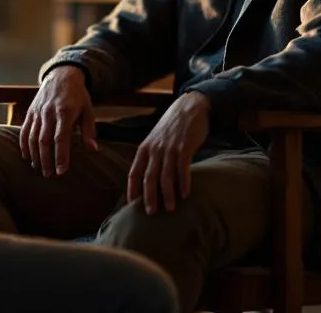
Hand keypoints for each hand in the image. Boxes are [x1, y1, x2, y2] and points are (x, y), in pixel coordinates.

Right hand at [21, 65, 97, 176]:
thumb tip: (93, 150)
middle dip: (46, 160)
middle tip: (49, 175)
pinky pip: (25, 130)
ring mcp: (37, 112)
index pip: (61, 138)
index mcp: (65, 112)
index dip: (60, 156)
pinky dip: (24, 145)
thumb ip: (89, 131)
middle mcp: (49, 112)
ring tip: (39, 169)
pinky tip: (27, 156)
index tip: (61, 172)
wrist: (62, 75)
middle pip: (44, 141)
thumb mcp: (88, 110)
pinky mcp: (30, 112)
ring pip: (32, 137)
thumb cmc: (78, 96)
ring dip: (35, 155)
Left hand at [127, 91, 210, 214]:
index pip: (133, 173)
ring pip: (165, 177)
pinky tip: (185, 194)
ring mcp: (169, 148)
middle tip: (151, 214)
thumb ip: (151, 157)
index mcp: (144, 148)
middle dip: (149, 198)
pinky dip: (183, 183)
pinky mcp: (184, 147)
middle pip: (148, 178)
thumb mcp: (155, 139)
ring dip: (167, 195)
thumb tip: (148, 180)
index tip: (131, 206)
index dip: (132, 190)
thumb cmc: (172, 127)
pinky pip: (182, 169)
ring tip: (170, 208)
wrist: (189, 107)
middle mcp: (154, 149)